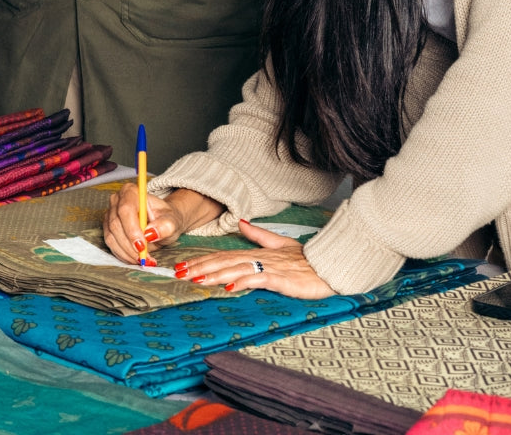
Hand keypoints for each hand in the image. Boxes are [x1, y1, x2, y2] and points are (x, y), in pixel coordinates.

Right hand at [103, 184, 189, 265]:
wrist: (162, 223)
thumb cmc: (166, 219)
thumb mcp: (172, 221)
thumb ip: (165, 226)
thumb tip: (151, 233)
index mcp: (132, 192)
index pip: (126, 210)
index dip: (132, 229)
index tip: (142, 246)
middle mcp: (118, 200)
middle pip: (116, 225)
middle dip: (130, 245)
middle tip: (144, 257)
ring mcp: (110, 214)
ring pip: (111, 237)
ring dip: (126, 252)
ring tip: (142, 259)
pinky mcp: (108, 228)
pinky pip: (110, 244)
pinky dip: (122, 254)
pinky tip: (135, 258)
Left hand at [172, 220, 334, 298]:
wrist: (331, 263)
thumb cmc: (308, 259)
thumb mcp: (282, 244)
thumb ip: (260, 235)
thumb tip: (242, 223)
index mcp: (259, 252)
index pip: (225, 256)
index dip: (203, 260)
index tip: (183, 266)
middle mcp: (261, 258)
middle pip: (226, 262)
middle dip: (201, 268)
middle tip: (178, 273)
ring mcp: (272, 268)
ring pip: (238, 270)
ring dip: (216, 275)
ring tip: (196, 279)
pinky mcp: (284, 279)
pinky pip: (261, 279)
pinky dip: (245, 282)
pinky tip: (231, 287)